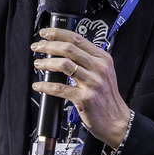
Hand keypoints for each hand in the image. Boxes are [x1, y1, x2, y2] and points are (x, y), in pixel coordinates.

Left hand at [31, 27, 131, 147]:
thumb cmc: (107, 97)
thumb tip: (64, 50)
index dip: (58, 33)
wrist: (116, 121)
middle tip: (37, 47)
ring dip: (46, 63)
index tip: (45, 33)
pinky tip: (39, 85)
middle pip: (68, 49)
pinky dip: (45, 86)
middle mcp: (99, 68)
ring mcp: (92, 83)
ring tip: (38, 64)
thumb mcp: (104, 73)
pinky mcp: (85, 98)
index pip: (77, 39)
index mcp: (103, 58)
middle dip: (48, 46)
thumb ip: (88, 60)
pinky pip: (60, 88)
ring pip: (63, 65)